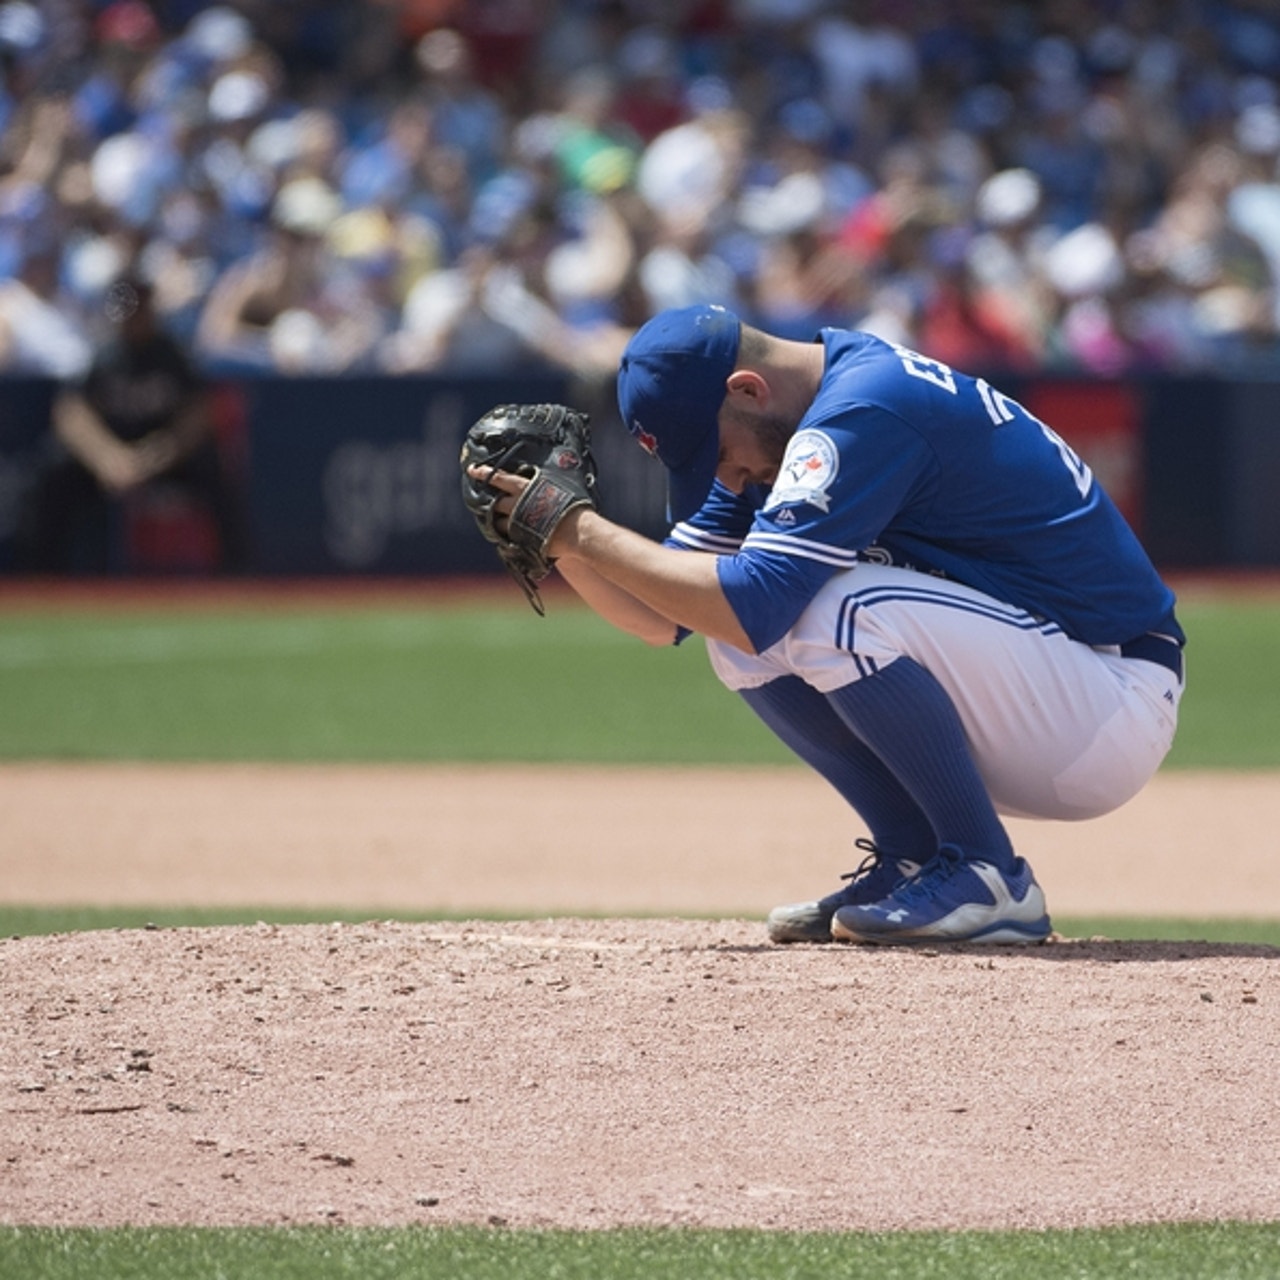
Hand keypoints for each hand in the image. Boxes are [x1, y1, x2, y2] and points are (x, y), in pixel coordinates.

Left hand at [466, 464, 585, 558]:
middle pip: (494, 502)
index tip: (472, 470)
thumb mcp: (558, 487)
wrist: (576, 530)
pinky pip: (507, 537)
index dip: (484, 473)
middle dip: (488, 502)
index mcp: (524, 488)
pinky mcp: (519, 538)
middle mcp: (516, 504)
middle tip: (482, 502)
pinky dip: (507, 536)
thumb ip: (544, 486)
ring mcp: (515, 522)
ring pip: (497, 522)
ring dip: (496, 522)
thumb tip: (541, 483)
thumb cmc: (573, 506)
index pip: (499, 477)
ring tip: (499, 523)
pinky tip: (511, 537)